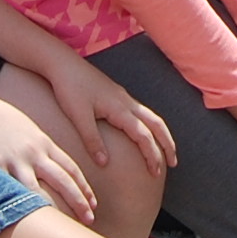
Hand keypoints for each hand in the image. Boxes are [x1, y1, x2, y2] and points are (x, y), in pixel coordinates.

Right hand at [0, 82, 100, 220]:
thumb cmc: (3, 120)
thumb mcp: (30, 131)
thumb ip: (42, 149)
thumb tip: (53, 167)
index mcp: (45, 144)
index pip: (71, 168)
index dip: (84, 188)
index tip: (93, 204)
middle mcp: (35, 153)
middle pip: (62, 180)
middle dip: (78, 201)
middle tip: (90, 219)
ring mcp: (16, 160)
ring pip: (37, 189)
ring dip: (50, 209)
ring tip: (59, 228)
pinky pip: (8, 189)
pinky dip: (16, 205)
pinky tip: (24, 220)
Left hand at [37, 52, 175, 179]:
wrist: (62, 63)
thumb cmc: (69, 88)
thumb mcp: (78, 116)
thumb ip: (92, 140)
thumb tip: (104, 163)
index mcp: (119, 108)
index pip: (143, 135)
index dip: (151, 155)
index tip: (155, 173)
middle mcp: (126, 102)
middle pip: (156, 123)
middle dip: (167, 143)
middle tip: (174, 163)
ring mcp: (123, 97)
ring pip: (150, 116)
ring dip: (161, 134)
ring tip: (165, 151)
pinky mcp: (116, 95)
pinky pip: (141, 112)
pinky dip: (150, 125)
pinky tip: (144, 132)